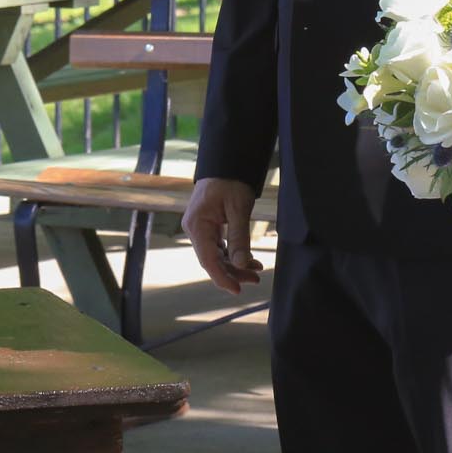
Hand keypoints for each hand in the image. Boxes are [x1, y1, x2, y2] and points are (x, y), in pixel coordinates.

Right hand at [185, 177, 262, 293]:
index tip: (238, 289)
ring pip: (216, 256)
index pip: (208, 260)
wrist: (226, 162)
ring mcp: (200, 229)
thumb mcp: (238, 209)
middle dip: (233, 272)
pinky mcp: (208, 227)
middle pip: (212, 260)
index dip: (222, 277)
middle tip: (256, 278)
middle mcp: (194, 229)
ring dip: (234, 265)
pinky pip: (218, 247)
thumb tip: (242, 265)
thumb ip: (239, 238)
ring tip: (256, 271)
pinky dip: (233, 255)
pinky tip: (248, 260)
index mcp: (197, 225)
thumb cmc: (230, 181)